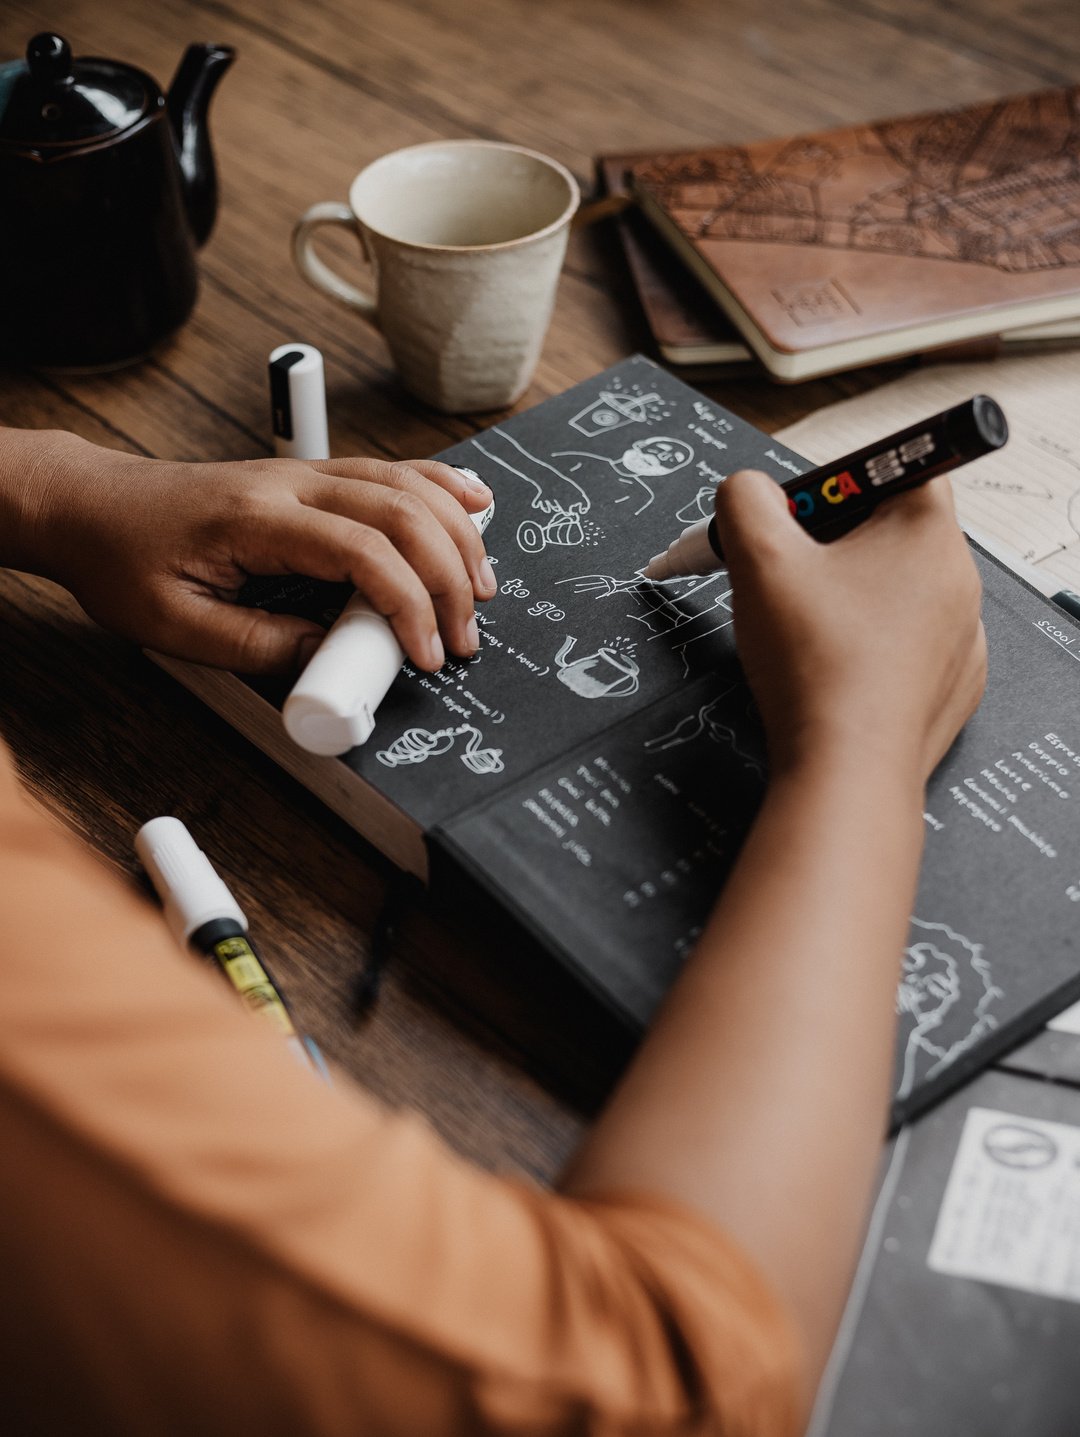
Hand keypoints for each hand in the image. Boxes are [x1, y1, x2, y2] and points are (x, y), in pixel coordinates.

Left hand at [9, 432, 495, 674]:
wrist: (91, 505)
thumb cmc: (124, 560)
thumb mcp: (176, 627)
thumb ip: (257, 647)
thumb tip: (329, 660)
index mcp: (257, 520)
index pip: (362, 552)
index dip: (409, 605)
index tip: (426, 654)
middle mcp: (291, 484)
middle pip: (402, 512)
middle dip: (449, 577)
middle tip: (465, 635)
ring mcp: (305, 473)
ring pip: (406, 485)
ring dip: (457, 534)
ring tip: (483, 586)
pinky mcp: (311, 476)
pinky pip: (392, 470)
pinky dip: (441, 485)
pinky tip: (475, 502)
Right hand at [714, 470, 985, 787]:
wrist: (847, 768)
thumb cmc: (817, 666)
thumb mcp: (758, 559)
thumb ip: (744, 500)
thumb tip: (746, 490)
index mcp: (928, 531)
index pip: (897, 466)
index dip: (840, 482)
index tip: (802, 514)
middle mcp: (960, 579)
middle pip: (888, 532)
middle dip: (831, 546)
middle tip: (787, 575)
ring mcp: (961, 637)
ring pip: (894, 592)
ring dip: (847, 599)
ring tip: (804, 631)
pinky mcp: (950, 684)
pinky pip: (905, 645)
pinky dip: (868, 648)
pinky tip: (831, 668)